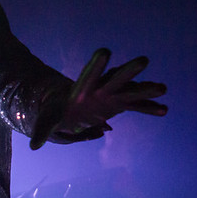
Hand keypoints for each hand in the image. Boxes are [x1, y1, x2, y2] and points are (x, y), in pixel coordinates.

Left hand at [30, 48, 166, 149]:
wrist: (65, 109)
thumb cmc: (54, 113)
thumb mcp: (46, 122)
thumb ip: (41, 131)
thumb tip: (33, 146)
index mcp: (81, 90)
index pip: (88, 76)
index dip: (96, 65)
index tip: (104, 50)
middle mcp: (98, 89)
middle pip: (114, 78)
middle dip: (128, 71)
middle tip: (144, 60)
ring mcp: (110, 96)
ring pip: (129, 90)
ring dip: (145, 90)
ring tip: (163, 88)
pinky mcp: (117, 105)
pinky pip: (135, 106)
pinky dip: (148, 108)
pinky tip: (164, 110)